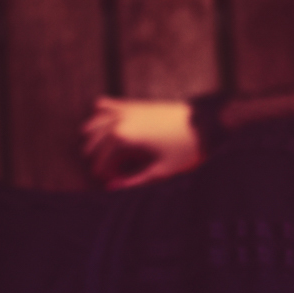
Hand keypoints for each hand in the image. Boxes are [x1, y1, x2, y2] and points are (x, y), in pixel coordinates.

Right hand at [81, 97, 202, 189]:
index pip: (102, 156)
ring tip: (88, 140)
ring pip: (99, 119)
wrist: (205, 123)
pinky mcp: (138, 104)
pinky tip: (98, 109)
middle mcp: (121, 120)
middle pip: (97, 137)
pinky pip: (112, 104)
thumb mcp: (161, 171)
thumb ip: (134, 181)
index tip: (102, 179)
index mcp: (124, 137)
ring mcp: (129, 109)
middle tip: (94, 165)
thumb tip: (112, 188)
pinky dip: (103, 109)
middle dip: (94, 153)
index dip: (101, 170)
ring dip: (93, 131)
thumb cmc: (185, 149)